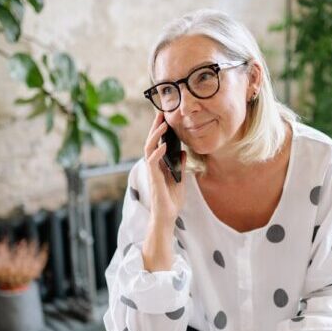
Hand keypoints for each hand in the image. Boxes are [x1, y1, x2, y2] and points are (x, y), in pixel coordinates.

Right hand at [143, 111, 185, 228]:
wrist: (167, 217)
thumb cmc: (171, 201)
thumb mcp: (180, 180)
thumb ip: (179, 166)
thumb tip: (182, 152)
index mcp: (159, 165)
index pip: (157, 144)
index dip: (159, 131)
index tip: (165, 118)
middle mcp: (153, 166)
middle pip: (151, 142)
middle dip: (155, 127)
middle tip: (161, 113)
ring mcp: (152, 172)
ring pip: (149, 149)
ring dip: (155, 136)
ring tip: (163, 125)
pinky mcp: (154, 179)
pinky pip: (153, 163)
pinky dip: (158, 153)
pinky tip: (163, 145)